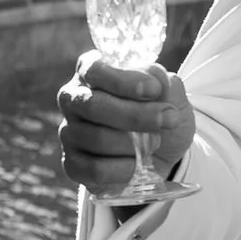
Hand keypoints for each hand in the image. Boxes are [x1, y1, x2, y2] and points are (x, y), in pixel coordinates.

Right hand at [57, 53, 195, 191]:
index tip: (155, 90)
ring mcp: (69, 133)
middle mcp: (73, 100)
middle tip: (168, 119)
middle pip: (93, 105)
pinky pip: (95, 169)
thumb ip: (164, 83)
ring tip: (156, 142)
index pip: (94, 70)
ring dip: (135, 144)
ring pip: (97, 139)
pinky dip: (125, 169)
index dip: (123, 81)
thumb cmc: (159, 115)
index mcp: (91, 72)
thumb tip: (154, 75)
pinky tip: (140, 164)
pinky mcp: (72, 164)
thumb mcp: (171, 96)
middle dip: (135, 115)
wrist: (162, 154)